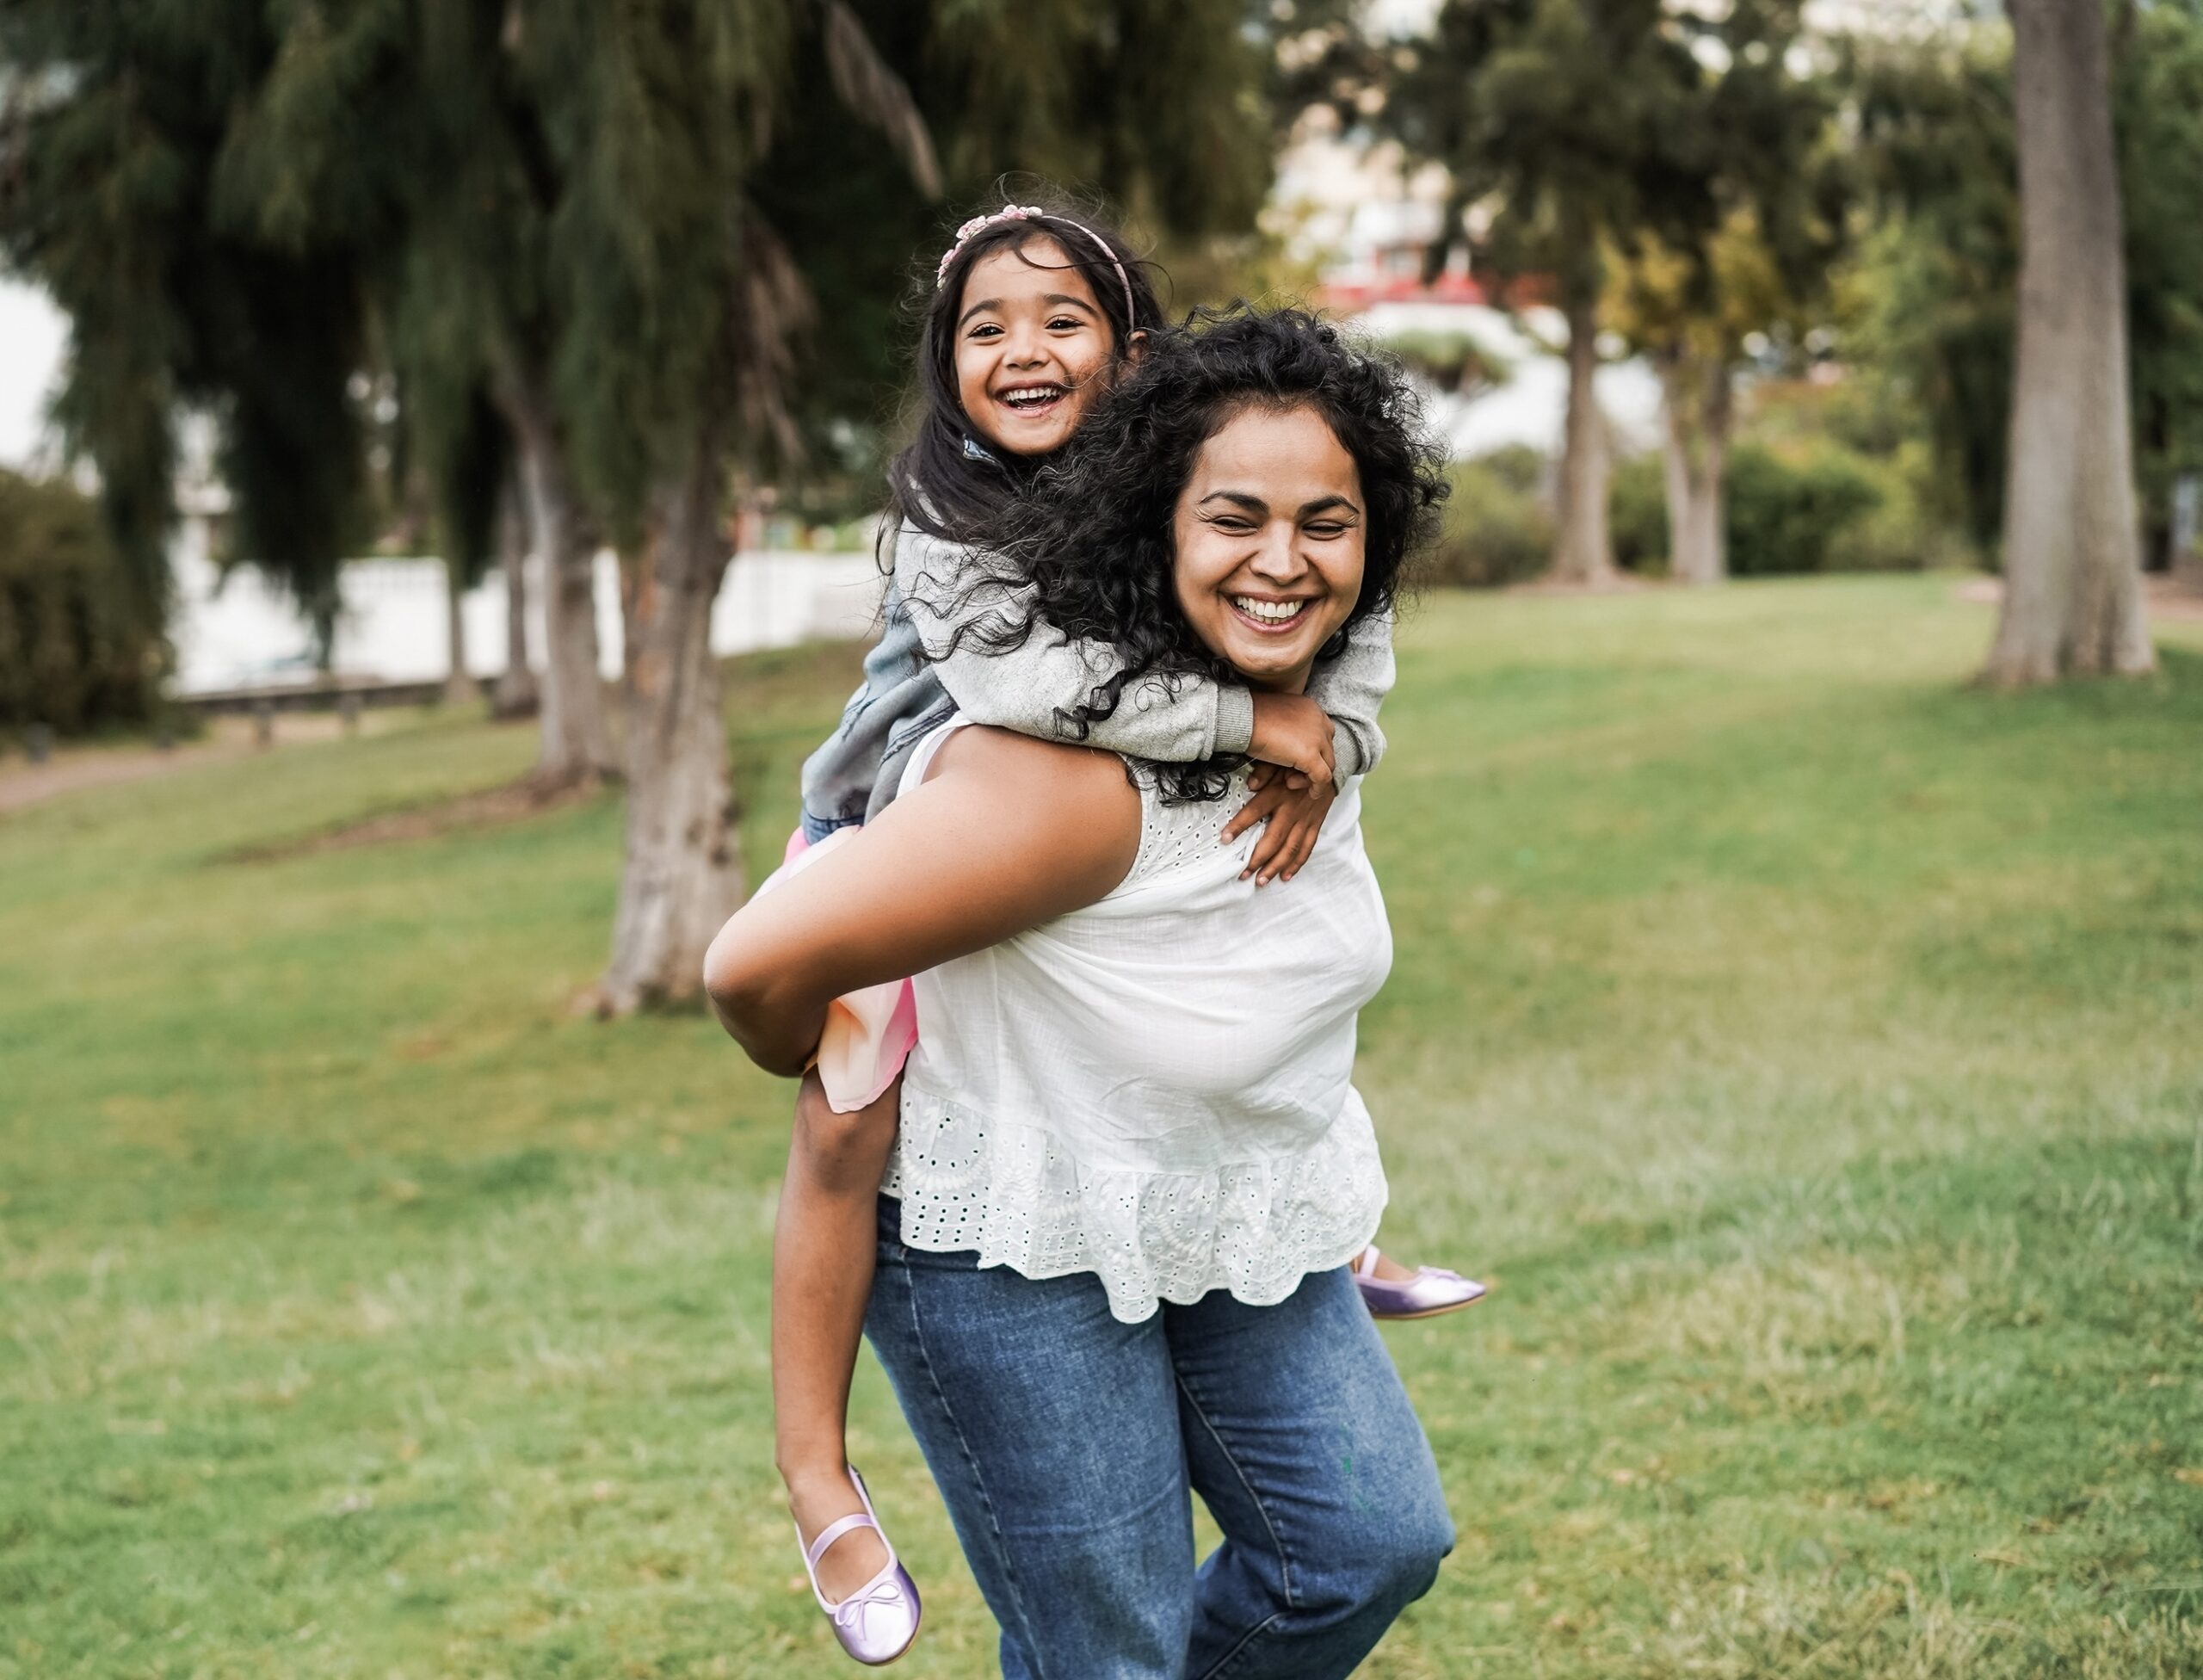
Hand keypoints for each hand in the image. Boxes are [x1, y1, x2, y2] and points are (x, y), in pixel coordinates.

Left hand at [1223, 769, 1338, 884]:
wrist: (1328, 767)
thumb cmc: (1296, 765)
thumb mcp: (1278, 763)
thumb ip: (1263, 772)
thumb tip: (1250, 784)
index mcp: (1278, 793)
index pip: (1255, 811)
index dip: (1239, 826)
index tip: (1225, 839)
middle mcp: (1292, 809)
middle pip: (1273, 838)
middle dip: (1257, 859)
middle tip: (1243, 874)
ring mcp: (1306, 819)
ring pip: (1290, 849)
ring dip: (1275, 867)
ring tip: (1261, 881)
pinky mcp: (1316, 824)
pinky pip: (1307, 848)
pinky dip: (1297, 864)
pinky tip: (1285, 876)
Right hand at [1247, 691, 1334, 789]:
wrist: (1242, 719)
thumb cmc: (1250, 718)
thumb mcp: (1277, 720)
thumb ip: (1290, 732)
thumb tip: (1291, 749)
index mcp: (1311, 709)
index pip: (1323, 734)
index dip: (1314, 750)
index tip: (1299, 760)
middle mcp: (1319, 721)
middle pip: (1327, 750)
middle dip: (1314, 765)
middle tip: (1292, 772)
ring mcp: (1317, 738)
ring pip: (1328, 764)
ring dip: (1312, 776)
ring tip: (1291, 780)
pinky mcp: (1310, 755)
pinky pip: (1323, 777)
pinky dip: (1318, 788)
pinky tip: (1312, 793)